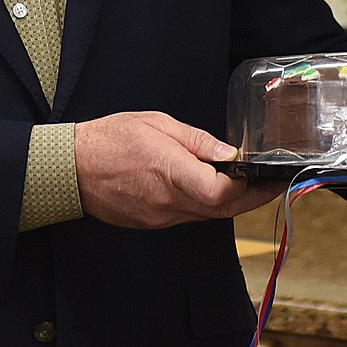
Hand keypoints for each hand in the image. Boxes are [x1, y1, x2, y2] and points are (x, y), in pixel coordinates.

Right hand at [73, 111, 282, 228]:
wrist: (73, 168)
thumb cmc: (111, 140)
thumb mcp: (158, 124)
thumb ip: (197, 140)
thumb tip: (229, 152)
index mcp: (170, 172)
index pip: (220, 193)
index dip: (244, 184)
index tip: (256, 170)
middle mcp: (168, 202)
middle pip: (223, 211)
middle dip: (252, 198)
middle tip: (272, 184)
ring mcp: (161, 217)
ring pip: (209, 216)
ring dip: (231, 202)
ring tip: (246, 182)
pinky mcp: (154, 223)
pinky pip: (189, 216)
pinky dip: (206, 204)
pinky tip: (210, 187)